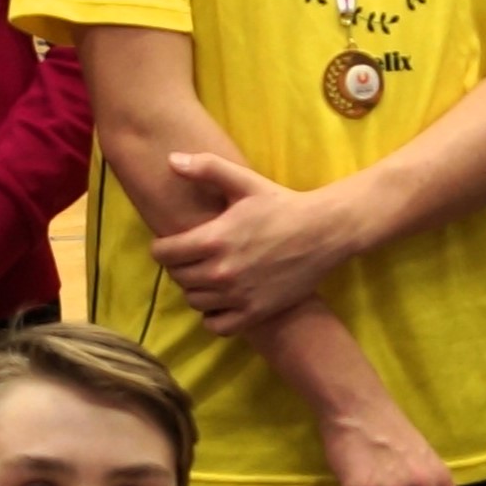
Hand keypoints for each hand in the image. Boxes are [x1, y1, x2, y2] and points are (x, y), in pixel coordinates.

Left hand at [151, 153, 356, 332]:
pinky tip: (220, 299)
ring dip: (195, 288)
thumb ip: (207, 168)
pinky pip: (217, 325)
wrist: (323, 233)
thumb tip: (171, 160)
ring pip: (194, 301)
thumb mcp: (245, 181)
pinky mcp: (255, 313)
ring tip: (207, 275)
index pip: (165, 253)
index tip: (170, 243)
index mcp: (215, 239)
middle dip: (179, 266)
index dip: (162, 247)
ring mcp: (239, 296)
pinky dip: (213, 315)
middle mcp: (222, 272)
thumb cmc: (282, 205)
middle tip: (192, 257)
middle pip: (178, 277)